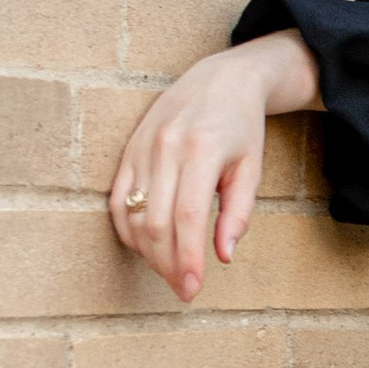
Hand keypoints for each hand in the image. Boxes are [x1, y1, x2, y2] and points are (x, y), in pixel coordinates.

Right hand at [106, 30, 317, 303]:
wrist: (219, 79)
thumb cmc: (242, 128)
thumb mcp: (252, 169)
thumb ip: (239, 213)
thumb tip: (223, 256)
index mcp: (202, 150)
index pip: (187, 217)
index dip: (187, 258)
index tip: (192, 288)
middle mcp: (165, 147)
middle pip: (155, 221)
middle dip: (167, 263)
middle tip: (183, 288)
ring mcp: (141, 147)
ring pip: (132, 214)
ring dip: (147, 251)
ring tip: (169, 269)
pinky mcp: (128, 150)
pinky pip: (116, 199)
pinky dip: (127, 229)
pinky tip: (146, 246)